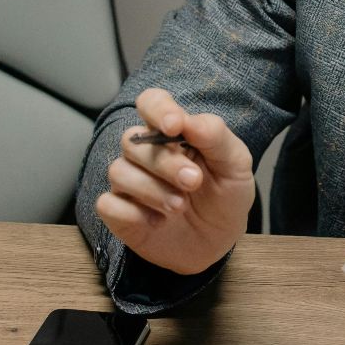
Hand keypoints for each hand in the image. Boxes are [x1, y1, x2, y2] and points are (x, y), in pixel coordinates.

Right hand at [93, 87, 254, 275]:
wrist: (220, 241)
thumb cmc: (226, 196)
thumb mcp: (236, 166)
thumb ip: (215, 137)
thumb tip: (188, 120)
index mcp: (173, 131)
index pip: (152, 102)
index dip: (158, 109)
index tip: (174, 126)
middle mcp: (145, 152)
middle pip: (132, 140)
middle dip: (165, 162)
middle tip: (194, 182)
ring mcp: (129, 181)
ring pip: (118, 171)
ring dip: (152, 190)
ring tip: (180, 206)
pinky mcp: (119, 212)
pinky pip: (108, 204)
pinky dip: (134, 214)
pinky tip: (157, 222)